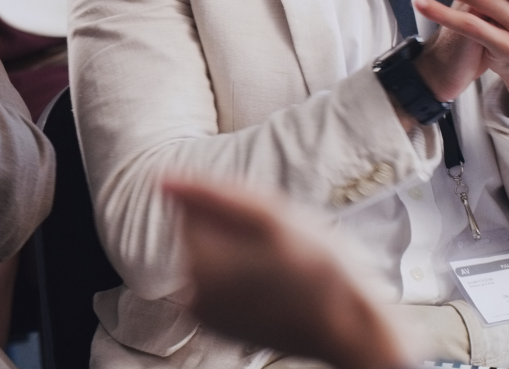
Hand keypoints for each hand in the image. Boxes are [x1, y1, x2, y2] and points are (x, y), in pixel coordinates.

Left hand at [165, 179, 410, 368]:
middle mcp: (191, 292)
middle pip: (198, 231)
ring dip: (239, 253)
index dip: (232, 207)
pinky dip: (240, 278)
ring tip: (280, 268)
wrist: (349, 328)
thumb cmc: (319, 270)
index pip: (191, 205)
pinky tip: (274, 286)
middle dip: (233, 230)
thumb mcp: (270, 216)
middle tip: (279, 247)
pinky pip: (220, 283)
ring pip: (211, 256)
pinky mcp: (219, 325)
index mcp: (198, 261)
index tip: (266, 226)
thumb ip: (210, 193)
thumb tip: (159, 179)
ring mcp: (204, 313)